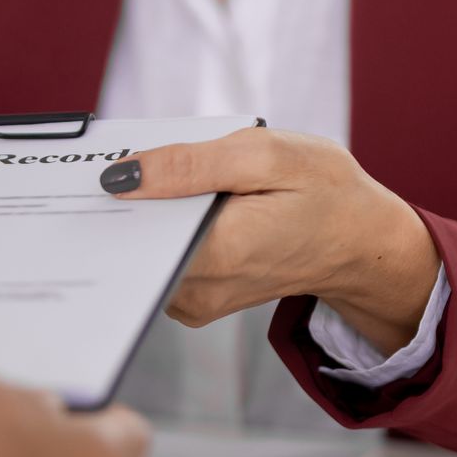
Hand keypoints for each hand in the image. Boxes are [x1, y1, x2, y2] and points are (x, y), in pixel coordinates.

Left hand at [100, 128, 441, 352]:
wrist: (360, 243)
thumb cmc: (324, 191)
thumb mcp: (267, 154)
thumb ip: (190, 163)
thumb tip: (122, 175)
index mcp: (217, 252)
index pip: (132, 228)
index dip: (111, 194)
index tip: (95, 166)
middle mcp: (197, 290)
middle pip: (130, 242)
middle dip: (125, 200)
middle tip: (126, 161)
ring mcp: (194, 302)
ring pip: (141, 251)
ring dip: (145, 213)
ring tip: (165, 180)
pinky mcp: (195, 300)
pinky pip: (158, 259)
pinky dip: (161, 228)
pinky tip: (178, 204)